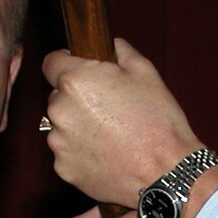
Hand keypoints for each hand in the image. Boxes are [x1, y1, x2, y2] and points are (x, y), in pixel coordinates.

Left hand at [43, 38, 208, 206]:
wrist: (165, 173)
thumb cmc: (157, 121)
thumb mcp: (145, 72)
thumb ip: (119, 51)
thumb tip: (110, 45)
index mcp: (75, 81)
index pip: (51, 62)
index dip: (67, 64)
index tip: (82, 72)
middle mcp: (59, 110)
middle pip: (58, 96)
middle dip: (77, 99)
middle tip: (108, 109)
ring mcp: (59, 142)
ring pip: (62, 125)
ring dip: (78, 126)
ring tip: (110, 135)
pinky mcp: (64, 168)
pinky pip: (67, 153)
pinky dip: (81, 152)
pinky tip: (107, 154)